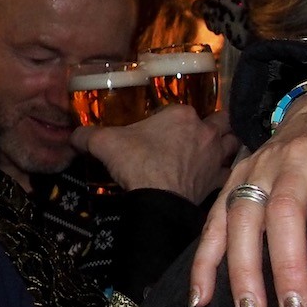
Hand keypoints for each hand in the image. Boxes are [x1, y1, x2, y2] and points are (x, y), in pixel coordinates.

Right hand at [73, 104, 237, 203]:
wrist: (157, 199)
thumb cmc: (135, 163)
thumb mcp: (104, 143)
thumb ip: (87, 134)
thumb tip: (73, 135)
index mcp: (182, 114)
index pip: (185, 107)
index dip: (180, 114)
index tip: (170, 124)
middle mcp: (206, 131)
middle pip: (222, 120)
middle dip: (218, 122)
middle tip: (207, 129)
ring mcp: (216, 156)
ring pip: (234, 142)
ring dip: (229, 143)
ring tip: (220, 147)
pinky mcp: (218, 180)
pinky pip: (230, 171)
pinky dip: (229, 172)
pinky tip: (221, 174)